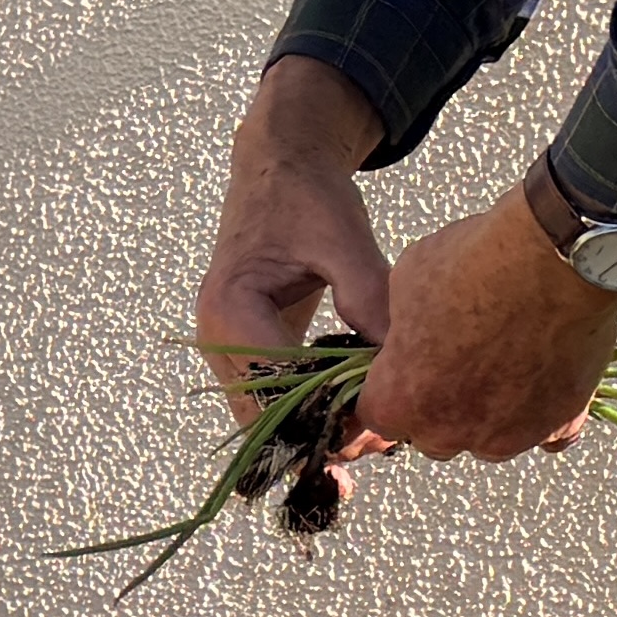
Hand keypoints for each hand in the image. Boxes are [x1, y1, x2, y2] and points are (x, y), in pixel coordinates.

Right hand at [193, 56, 391, 426]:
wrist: (279, 168)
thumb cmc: (306, 197)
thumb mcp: (343, 237)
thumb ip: (368, 294)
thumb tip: (400, 359)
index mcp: (230, 309)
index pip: (273, 387)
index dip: (323, 415)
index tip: (377, 426)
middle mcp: (216, 339)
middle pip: (261, 418)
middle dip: (318, 438)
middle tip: (380, 448)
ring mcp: (228, 350)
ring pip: (264, 420)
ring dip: (313, 435)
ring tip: (372, 445)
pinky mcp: (248, 352)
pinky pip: (273, 400)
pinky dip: (309, 416)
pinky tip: (353, 425)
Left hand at [349, 179, 616, 462]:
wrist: (560, 255)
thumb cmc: (476, 262)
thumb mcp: (407, 282)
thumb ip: (401, 328)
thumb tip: (410, 335)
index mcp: (400, 400)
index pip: (379, 414)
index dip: (393, 386)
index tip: (408, 366)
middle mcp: (449, 431)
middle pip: (432, 434)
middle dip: (438, 405)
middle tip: (458, 359)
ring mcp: (507, 435)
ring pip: (487, 440)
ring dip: (488, 414)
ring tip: (505, 363)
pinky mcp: (560, 425)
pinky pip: (547, 436)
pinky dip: (543, 415)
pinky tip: (543, 382)